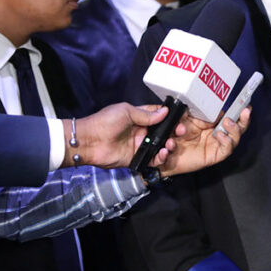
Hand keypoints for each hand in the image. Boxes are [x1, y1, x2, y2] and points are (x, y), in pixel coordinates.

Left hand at [64, 103, 180, 168]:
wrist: (89, 141)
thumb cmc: (105, 122)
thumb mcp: (126, 112)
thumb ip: (146, 115)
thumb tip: (165, 112)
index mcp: (138, 117)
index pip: (158, 116)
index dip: (169, 116)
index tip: (181, 117)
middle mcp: (141, 131)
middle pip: (162, 132)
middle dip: (173, 132)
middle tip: (181, 132)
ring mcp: (139, 145)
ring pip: (160, 146)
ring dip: (168, 145)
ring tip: (171, 144)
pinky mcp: (136, 158)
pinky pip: (152, 159)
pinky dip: (160, 157)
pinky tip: (163, 153)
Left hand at [156, 108, 250, 176]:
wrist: (162, 151)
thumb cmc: (173, 133)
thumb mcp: (185, 117)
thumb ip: (197, 112)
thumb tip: (214, 108)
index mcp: (211, 124)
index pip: (229, 117)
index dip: (239, 111)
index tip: (244, 103)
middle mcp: (216, 134)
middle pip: (237, 128)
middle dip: (243, 120)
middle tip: (245, 111)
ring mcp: (216, 145)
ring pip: (234, 139)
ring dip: (234, 129)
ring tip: (228, 122)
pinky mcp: (213, 156)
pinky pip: (226, 150)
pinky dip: (227, 142)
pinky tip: (221, 135)